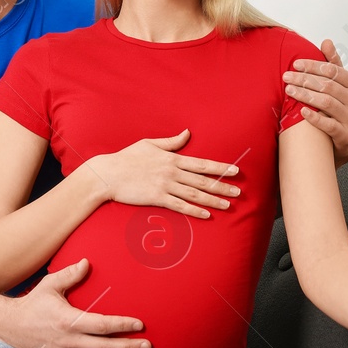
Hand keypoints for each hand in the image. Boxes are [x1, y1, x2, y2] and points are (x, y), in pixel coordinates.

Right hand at [0, 259, 149, 347]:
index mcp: (69, 321)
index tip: (140, 324)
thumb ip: (69, 274)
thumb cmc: (33, 304)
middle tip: (148, 347)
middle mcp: (70, 342)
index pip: (102, 325)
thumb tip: (87, 262)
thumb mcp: (49, 286)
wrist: (10, 327)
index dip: (122, 325)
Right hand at [82, 129, 237, 218]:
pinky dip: (194, 210)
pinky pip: (179, 205)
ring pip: (194, 194)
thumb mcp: (149, 144)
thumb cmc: (127, 157)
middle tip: (239, 191)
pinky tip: (206, 214)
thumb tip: (187, 133)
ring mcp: (165, 185)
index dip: (220, 167)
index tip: (235, 171)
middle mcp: (172, 172)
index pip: (202, 164)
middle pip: (203, 180)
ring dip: (213, 200)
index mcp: (172, 158)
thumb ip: (171, 142)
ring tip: (228, 204)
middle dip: (222, 185)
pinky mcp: (157, 198)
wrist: (108, 173)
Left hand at [285, 39, 347, 166]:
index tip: (295, 64)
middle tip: (286, 76)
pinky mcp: (346, 136)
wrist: (347, 144)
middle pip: (327, 86)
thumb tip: (326, 41)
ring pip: (327, 103)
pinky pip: (329, 125)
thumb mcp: (341, 87)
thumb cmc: (341, 111)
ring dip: (305, 95)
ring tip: (289, 90)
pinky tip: (301, 111)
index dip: (313, 66)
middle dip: (304, 79)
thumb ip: (334, 65)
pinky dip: (314, 118)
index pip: (333, 71)